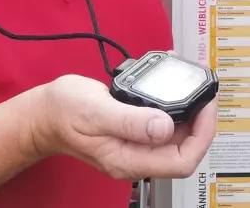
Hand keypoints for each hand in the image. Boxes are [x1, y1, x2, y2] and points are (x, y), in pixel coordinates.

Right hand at [27, 74, 216, 180]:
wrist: (44, 114)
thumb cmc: (64, 113)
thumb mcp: (97, 112)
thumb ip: (131, 121)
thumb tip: (164, 128)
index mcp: (129, 160)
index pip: (182, 161)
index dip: (202, 136)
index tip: (205, 107)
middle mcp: (136, 157)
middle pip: (184, 150)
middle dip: (201, 123)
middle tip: (204, 93)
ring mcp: (136, 146)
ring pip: (176, 137)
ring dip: (189, 113)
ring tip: (193, 88)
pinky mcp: (134, 133)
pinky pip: (162, 124)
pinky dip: (174, 107)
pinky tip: (173, 88)